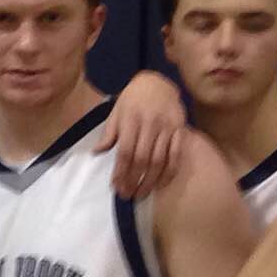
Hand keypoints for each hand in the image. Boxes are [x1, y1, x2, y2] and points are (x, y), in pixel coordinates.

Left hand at [98, 72, 189, 197]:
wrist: (157, 82)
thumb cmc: (132, 99)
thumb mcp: (116, 112)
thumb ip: (109, 133)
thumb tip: (96, 153)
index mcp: (131, 120)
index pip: (125, 152)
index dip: (120, 172)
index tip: (116, 186)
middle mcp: (150, 124)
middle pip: (142, 159)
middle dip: (133, 180)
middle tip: (127, 195)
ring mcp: (167, 127)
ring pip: (160, 160)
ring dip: (150, 181)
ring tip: (141, 194)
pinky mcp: (180, 129)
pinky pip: (177, 155)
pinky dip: (170, 172)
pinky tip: (161, 184)